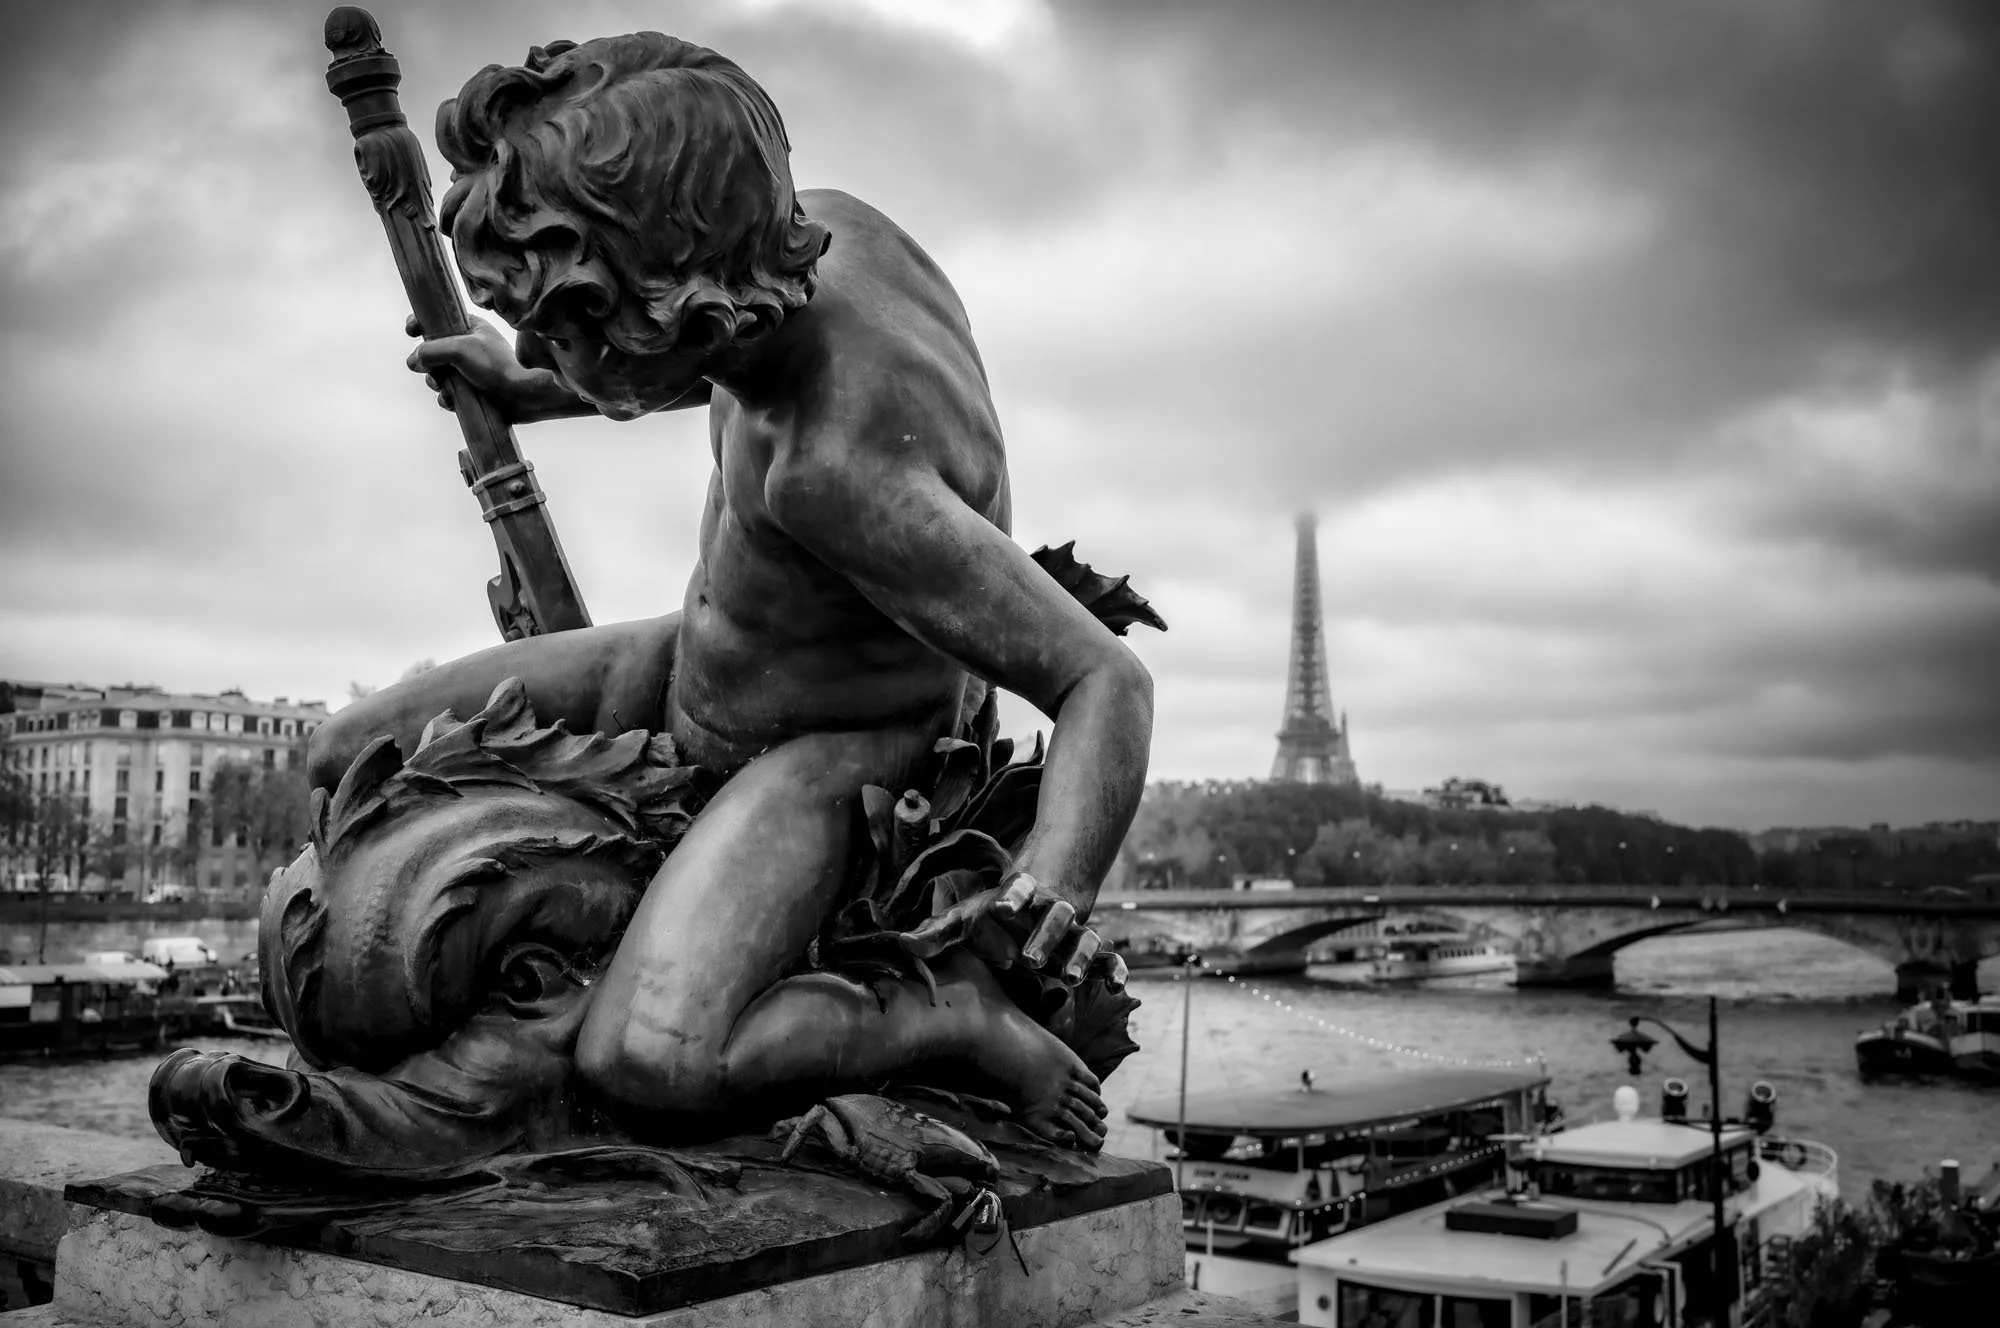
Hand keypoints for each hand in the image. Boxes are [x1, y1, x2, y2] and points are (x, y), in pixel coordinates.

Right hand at [404, 315, 534, 416]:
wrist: (523, 397)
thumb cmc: (495, 366)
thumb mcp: (459, 349)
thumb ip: (431, 350)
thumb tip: (415, 360)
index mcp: (470, 328)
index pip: (439, 320)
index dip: (422, 324)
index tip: (411, 331)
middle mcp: (470, 348)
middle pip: (432, 352)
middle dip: (426, 362)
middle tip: (429, 368)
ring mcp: (471, 371)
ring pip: (438, 375)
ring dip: (435, 383)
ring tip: (445, 387)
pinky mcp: (473, 392)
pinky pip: (449, 394)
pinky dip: (447, 398)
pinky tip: (452, 401)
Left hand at [899, 873, 1127, 989]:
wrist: (1036, 903)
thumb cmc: (994, 915)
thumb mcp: (966, 919)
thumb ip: (938, 932)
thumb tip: (901, 943)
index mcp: (1021, 897)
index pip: (1018, 890)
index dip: (1013, 896)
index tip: (1001, 905)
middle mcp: (1051, 912)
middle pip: (1055, 917)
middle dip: (1044, 936)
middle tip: (1029, 959)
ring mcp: (1073, 933)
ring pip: (1084, 940)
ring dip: (1079, 957)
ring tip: (1070, 979)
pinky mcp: (1087, 953)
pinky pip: (1107, 959)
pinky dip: (1114, 970)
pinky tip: (1117, 987)